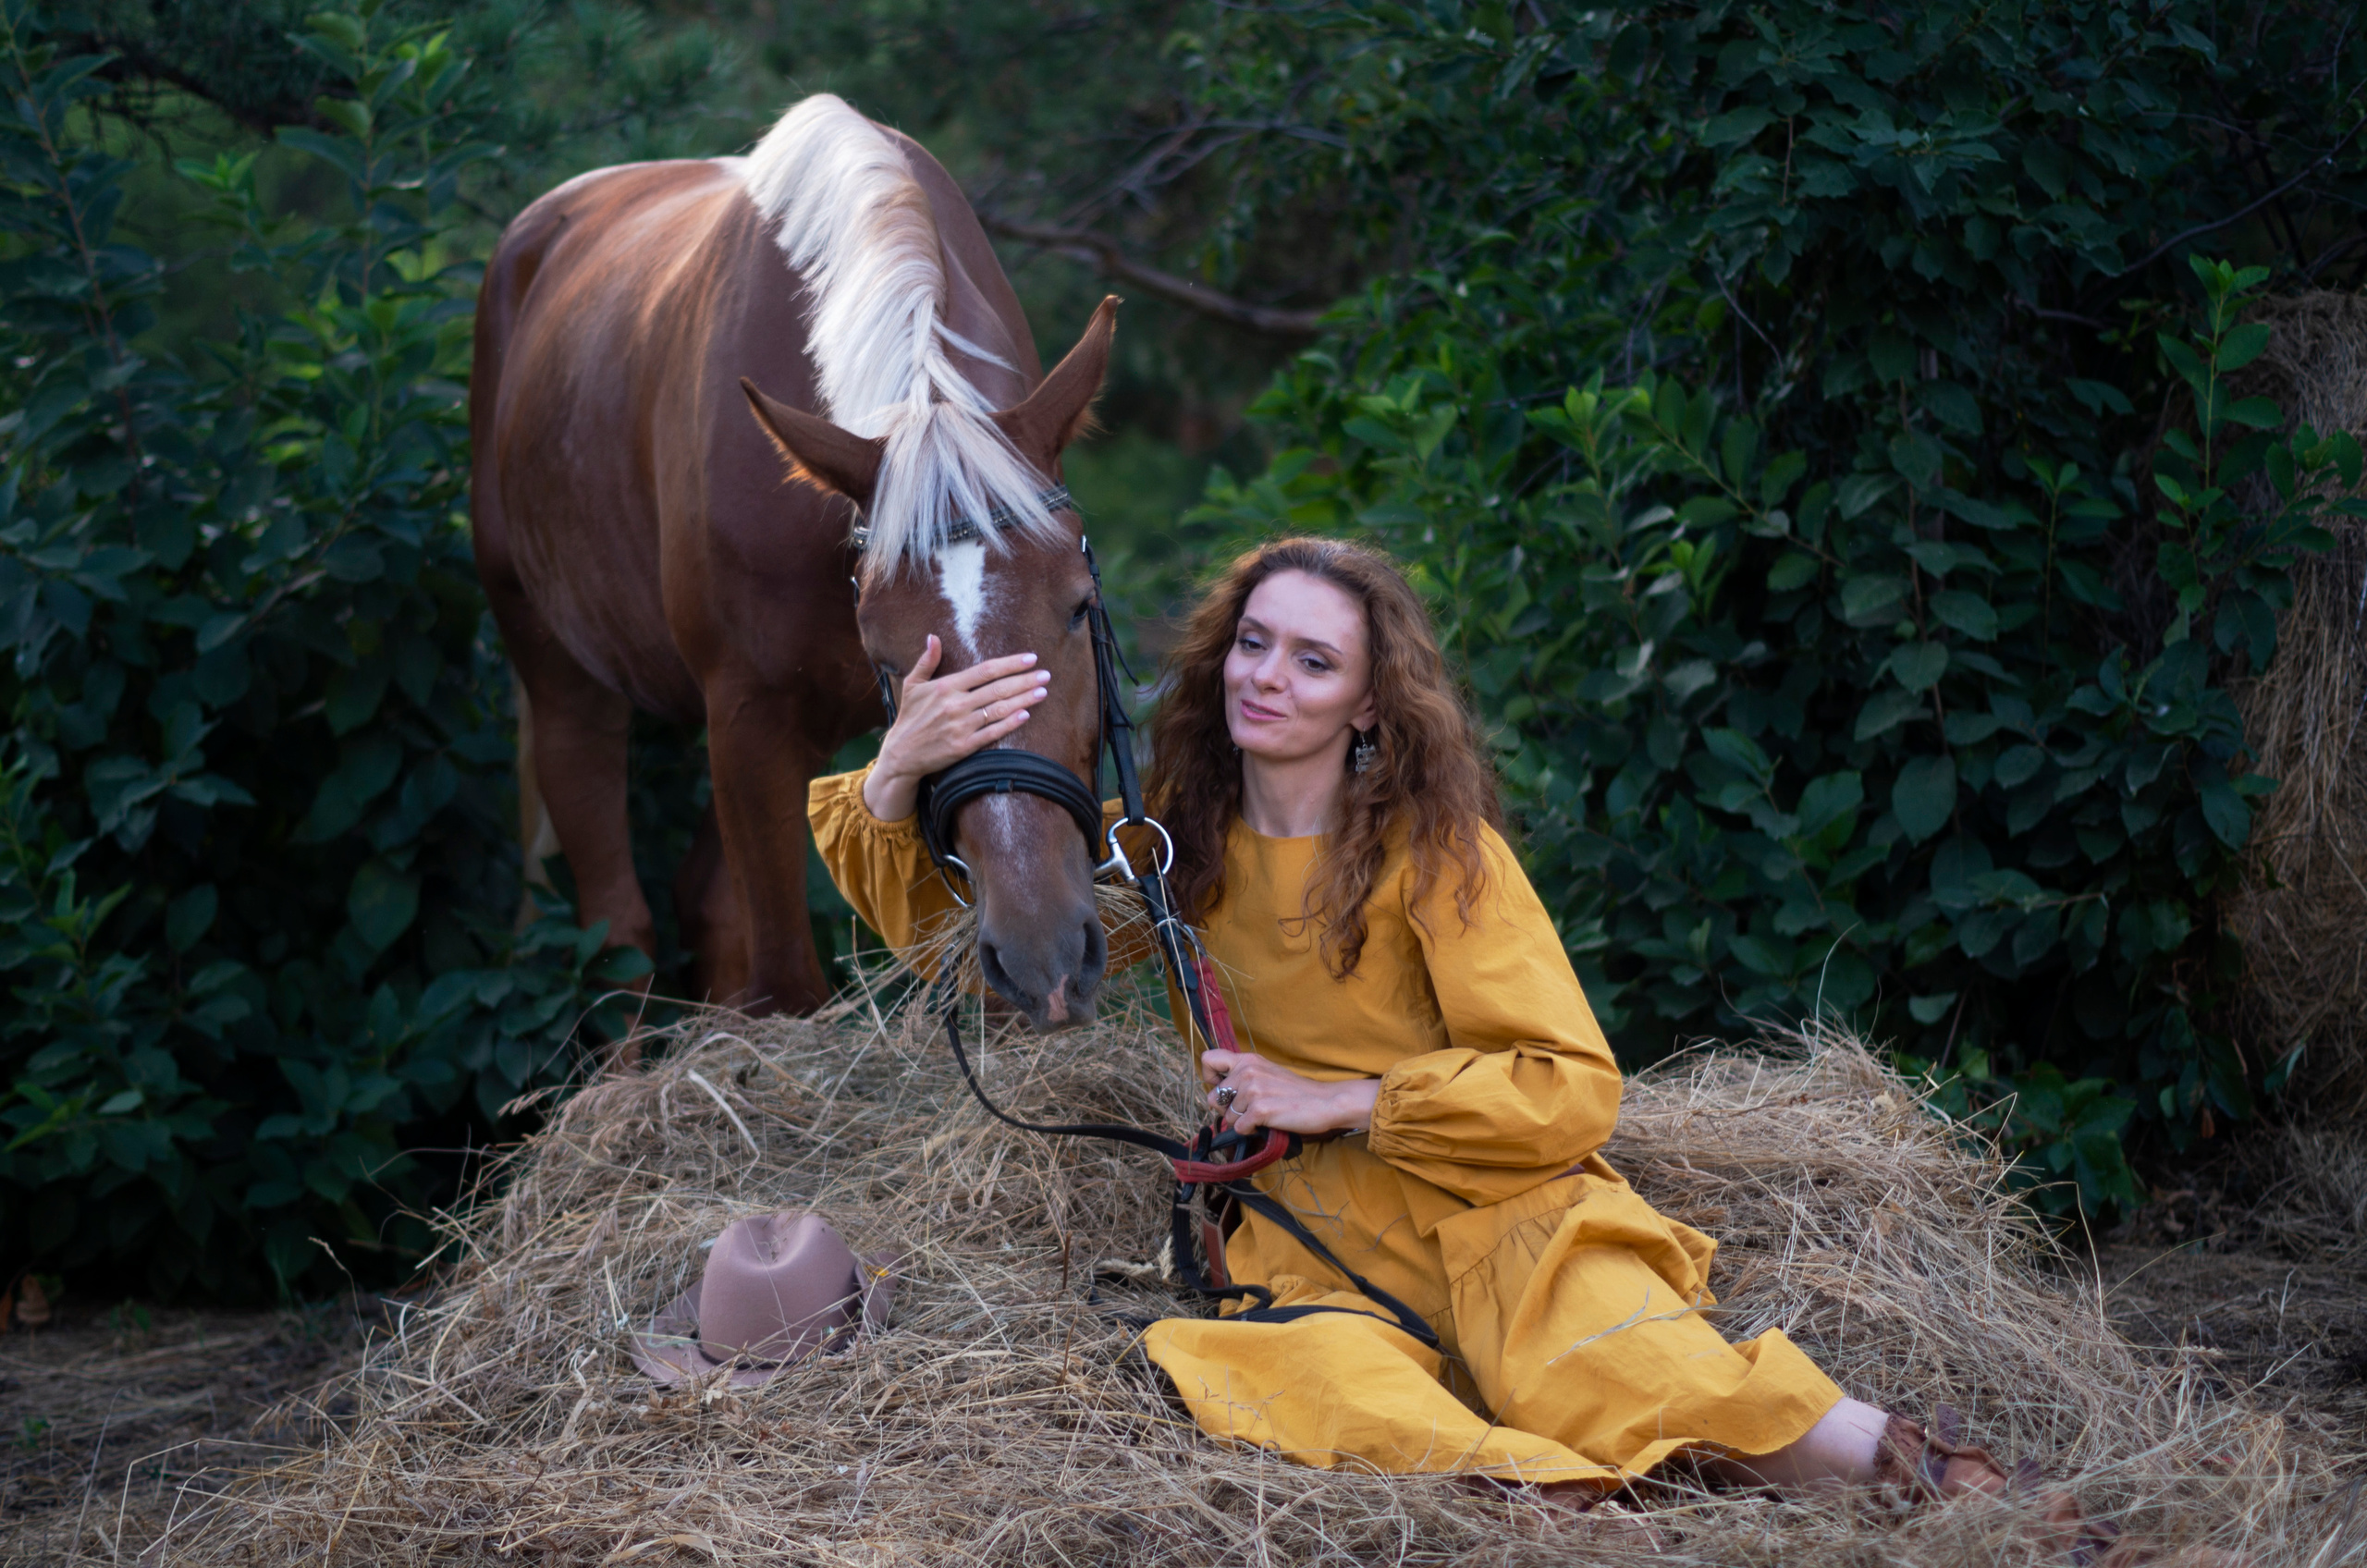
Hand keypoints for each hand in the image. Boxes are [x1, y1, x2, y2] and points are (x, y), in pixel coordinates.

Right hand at [862, 635, 1050, 820]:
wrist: (901, 755)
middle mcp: (955, 704)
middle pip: (998, 689)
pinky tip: (1026, 715)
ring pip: (999, 709)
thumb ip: (926, 661)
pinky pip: (992, 733)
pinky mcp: (964, 746)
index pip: (985, 670)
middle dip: (1025, 680)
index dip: (1010, 664)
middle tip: (1046, 675)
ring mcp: (961, 726)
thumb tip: (933, 637)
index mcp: (946, 686)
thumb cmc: (909, 717)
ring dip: (1024, 699)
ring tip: (1042, 692)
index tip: (1030, 659)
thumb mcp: (913, 685)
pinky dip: (1010, 723)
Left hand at [1201, 1048, 1379, 1136]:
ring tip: (1265, 1115)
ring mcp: (1253, 1089)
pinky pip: (1239, 1129)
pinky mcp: (1259, 1109)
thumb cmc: (1296, 1092)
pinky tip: (1268, 1124)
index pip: (1208, 1059)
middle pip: (1213, 1097)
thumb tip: (1219, 1093)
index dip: (1210, 1078)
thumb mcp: (1267, 1073)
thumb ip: (1243, 1076)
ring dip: (1242, 1121)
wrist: (1326, 1102)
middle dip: (1226, 1109)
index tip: (1224, 1089)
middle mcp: (1247, 1070)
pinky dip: (1251, 1132)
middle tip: (1248, 1110)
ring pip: (1227, 1117)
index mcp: (1247, 1059)